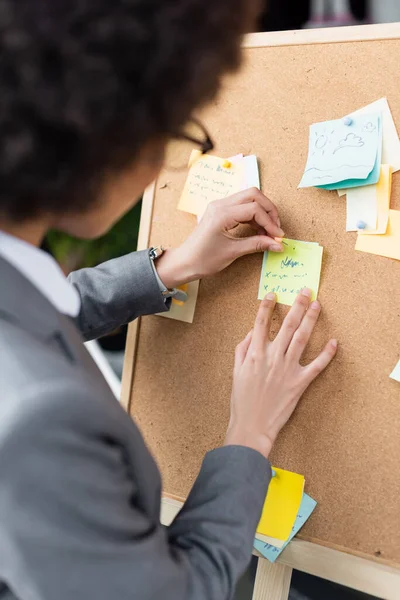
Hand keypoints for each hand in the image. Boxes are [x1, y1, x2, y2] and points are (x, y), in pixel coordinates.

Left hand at [156, 188, 283, 287]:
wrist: (184, 262)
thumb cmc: (203, 259)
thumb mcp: (233, 252)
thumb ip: (257, 244)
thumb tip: (278, 244)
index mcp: (222, 213)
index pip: (255, 209)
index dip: (270, 222)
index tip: (278, 237)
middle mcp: (220, 204)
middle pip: (254, 195)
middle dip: (269, 210)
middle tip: (276, 228)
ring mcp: (219, 205)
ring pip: (248, 198)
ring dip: (262, 211)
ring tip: (268, 231)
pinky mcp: (219, 210)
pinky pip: (241, 205)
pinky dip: (253, 214)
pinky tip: (258, 229)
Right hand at [224, 289, 336, 458]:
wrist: (252, 425)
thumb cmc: (242, 401)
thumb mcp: (236, 372)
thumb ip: (242, 349)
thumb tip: (251, 333)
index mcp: (255, 354)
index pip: (261, 323)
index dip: (267, 306)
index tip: (273, 294)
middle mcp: (273, 357)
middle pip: (287, 325)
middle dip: (297, 305)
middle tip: (305, 291)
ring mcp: (288, 369)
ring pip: (302, 338)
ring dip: (311, 319)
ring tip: (317, 305)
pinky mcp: (300, 382)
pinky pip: (316, 365)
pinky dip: (327, 354)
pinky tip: (334, 342)